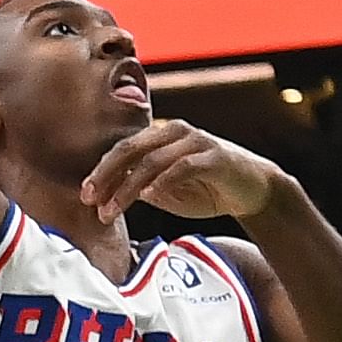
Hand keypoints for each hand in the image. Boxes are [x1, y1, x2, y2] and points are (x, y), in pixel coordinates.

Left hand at [84, 119, 284, 224]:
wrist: (255, 191)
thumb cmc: (208, 190)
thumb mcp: (168, 191)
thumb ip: (142, 187)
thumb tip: (109, 194)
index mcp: (161, 137)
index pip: (123, 150)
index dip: (101, 171)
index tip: (86, 196)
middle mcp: (175, 132)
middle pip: (131, 149)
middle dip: (106, 175)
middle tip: (90, 199)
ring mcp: (196, 142)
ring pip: (152, 161)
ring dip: (128, 187)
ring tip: (113, 209)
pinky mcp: (215, 157)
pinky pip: (183, 167)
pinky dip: (163, 181)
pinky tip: (149, 196)